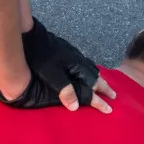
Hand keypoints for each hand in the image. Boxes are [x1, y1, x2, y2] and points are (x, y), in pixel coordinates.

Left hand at [0, 19, 115, 111]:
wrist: (30, 34)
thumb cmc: (39, 55)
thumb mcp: (51, 74)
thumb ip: (64, 89)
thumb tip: (76, 106)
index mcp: (77, 67)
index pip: (92, 86)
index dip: (99, 99)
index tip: (109, 109)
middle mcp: (78, 60)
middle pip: (95, 76)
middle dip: (104, 87)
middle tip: (113, 95)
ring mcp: (72, 54)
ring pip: (90, 68)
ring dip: (98, 78)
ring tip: (102, 84)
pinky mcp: (66, 51)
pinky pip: (84, 63)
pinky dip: (89, 70)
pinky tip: (84, 71)